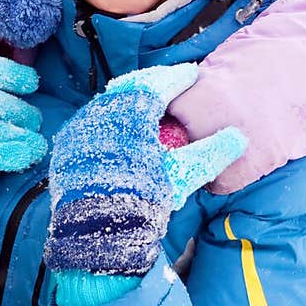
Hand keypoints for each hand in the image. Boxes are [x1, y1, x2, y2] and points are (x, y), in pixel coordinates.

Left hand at [46, 62, 245, 286]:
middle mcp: (103, 110)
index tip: (192, 73)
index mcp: (132, 109)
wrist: (93, 231)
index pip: (160, 82)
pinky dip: (110, 120)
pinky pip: (92, 122)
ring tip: (147, 106)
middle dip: (153, 83)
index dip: (178, 76)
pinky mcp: (66, 146)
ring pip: (109, 102)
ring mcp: (80, 127)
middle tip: (170, 83)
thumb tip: (239, 137)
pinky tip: (120, 131)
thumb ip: (211, 153)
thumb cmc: (141, 198)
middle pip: (132, 87)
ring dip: (130, 100)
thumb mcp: (182, 175)